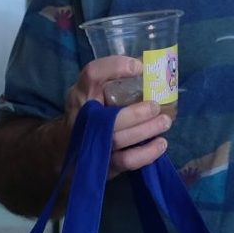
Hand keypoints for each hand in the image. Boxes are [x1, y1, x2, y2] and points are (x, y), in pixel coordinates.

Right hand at [63, 57, 171, 179]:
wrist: (69, 146)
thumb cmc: (88, 112)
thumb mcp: (92, 90)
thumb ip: (112, 77)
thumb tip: (144, 67)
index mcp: (82, 94)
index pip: (92, 75)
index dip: (115, 67)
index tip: (139, 67)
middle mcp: (83, 118)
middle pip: (108, 117)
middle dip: (136, 113)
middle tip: (156, 106)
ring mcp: (93, 144)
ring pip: (118, 140)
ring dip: (145, 131)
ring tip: (164, 122)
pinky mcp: (105, 164)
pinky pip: (127, 161)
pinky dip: (147, 153)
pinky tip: (161, 144)